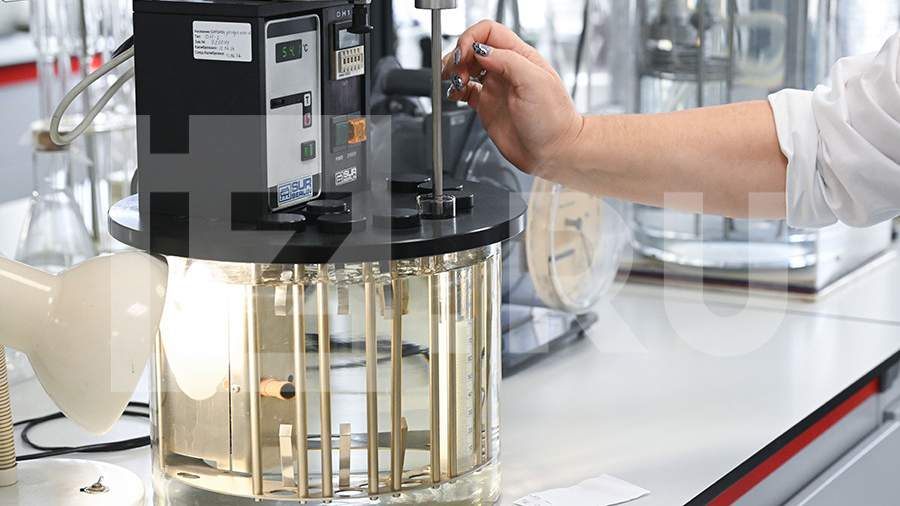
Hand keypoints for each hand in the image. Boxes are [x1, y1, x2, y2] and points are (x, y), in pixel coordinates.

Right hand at [442, 20, 583, 175]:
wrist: (553, 152)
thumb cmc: (553, 119)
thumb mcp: (535, 82)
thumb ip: (507, 61)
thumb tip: (481, 50)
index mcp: (520, 57)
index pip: (489, 32)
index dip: (471, 38)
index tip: (465, 55)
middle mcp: (506, 69)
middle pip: (473, 48)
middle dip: (459, 55)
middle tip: (458, 72)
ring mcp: (495, 87)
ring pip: (466, 67)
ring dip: (454, 71)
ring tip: (456, 83)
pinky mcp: (487, 106)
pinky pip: (464, 91)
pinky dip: (455, 90)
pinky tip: (455, 94)